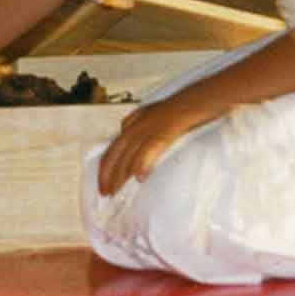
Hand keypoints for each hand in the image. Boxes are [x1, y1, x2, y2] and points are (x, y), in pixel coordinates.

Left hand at [97, 94, 213, 195]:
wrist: (192, 101)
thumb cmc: (172, 109)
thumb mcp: (147, 114)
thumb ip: (133, 124)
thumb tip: (122, 132)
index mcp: (130, 125)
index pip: (110, 151)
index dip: (104, 169)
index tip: (102, 185)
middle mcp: (134, 128)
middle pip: (114, 155)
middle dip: (107, 176)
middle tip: (105, 193)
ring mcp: (147, 131)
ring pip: (127, 156)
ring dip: (119, 175)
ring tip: (116, 191)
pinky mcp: (161, 133)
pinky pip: (147, 151)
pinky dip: (141, 165)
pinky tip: (140, 179)